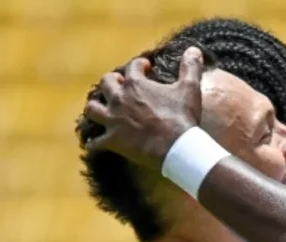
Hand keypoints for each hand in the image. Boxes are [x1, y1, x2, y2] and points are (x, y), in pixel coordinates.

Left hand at [83, 47, 205, 168]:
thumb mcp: (190, 88)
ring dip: (95, 106)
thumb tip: (194, 49)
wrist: (175, 147)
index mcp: (136, 84)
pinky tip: (95, 143)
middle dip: (112, 81)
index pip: (133, 66)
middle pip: (106, 83)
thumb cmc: (181, 116)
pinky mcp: (113, 141)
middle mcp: (119, 99)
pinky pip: (95, 142)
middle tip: (120, 84)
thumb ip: (190, 67)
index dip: (140, 65)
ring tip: (101, 108)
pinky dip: (94, 142)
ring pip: (92, 109)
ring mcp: (113, 120)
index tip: (146, 67)